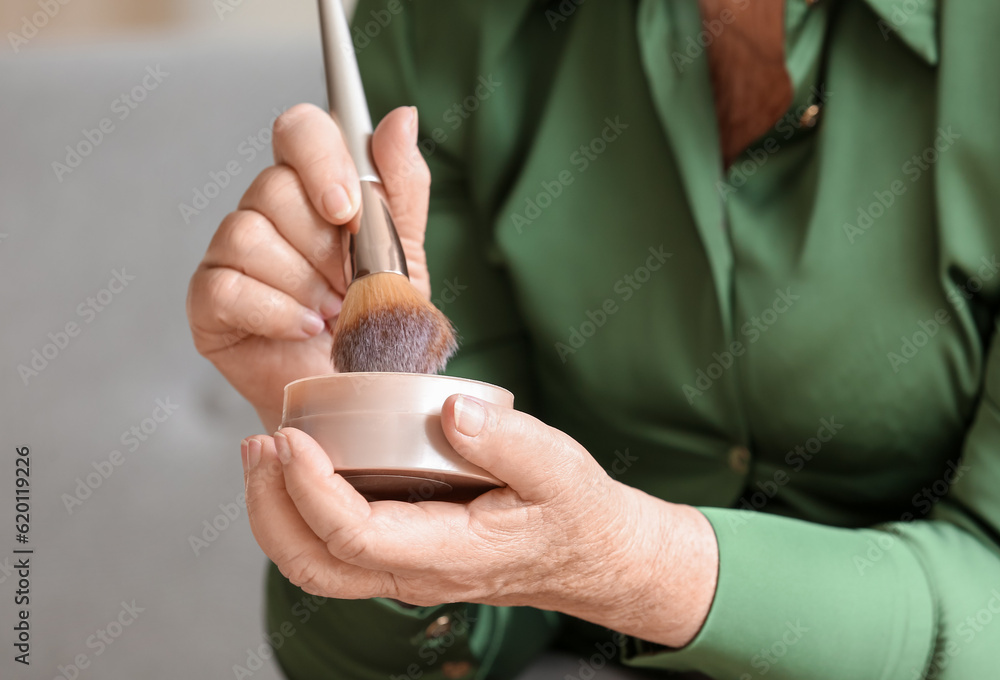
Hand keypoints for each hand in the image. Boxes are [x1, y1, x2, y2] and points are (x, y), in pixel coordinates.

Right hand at [186, 104, 431, 430]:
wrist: (359, 393)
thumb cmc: (376, 324)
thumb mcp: (404, 251)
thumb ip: (401, 185)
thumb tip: (400, 118)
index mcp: (313, 188)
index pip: (299, 130)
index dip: (319, 160)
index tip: (346, 207)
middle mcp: (266, 213)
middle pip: (272, 188)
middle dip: (324, 247)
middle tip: (350, 283)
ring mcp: (230, 255)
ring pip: (248, 236)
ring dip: (304, 283)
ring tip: (333, 312)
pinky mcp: (209, 301)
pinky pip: (227, 287)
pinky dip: (275, 311)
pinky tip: (304, 328)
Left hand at [242, 395, 718, 646]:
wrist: (591, 557)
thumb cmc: (575, 513)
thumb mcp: (558, 467)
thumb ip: (506, 439)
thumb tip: (451, 411)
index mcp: (450, 553)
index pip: (356, 536)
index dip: (313, 490)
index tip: (292, 439)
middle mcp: (414, 573)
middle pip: (313, 564)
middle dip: (271, 507)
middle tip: (260, 444)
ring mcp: (403, 571)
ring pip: (313, 565)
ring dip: (275, 513)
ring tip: (264, 453)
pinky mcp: (400, 556)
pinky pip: (330, 551)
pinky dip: (297, 513)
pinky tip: (297, 467)